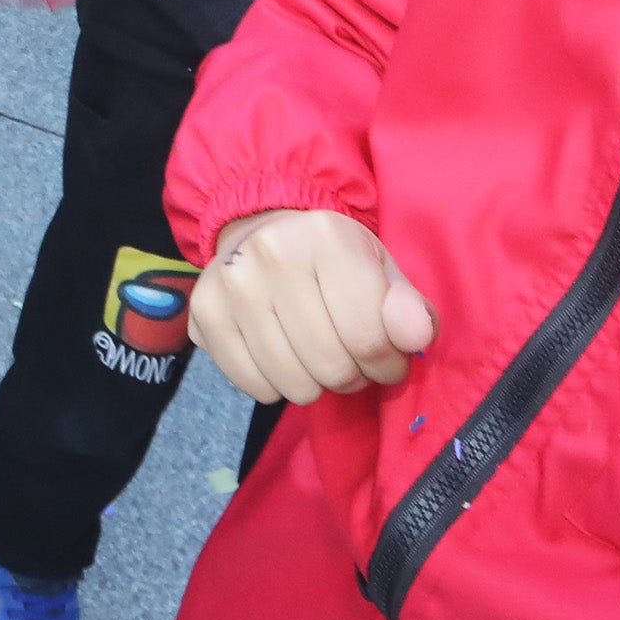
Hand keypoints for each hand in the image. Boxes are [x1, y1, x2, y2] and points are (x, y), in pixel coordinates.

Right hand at [188, 208, 436, 404]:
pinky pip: (255, 387)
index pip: (370, 337)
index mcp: (326, 236)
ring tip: (316, 356)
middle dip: (352, 376)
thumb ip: (407, 307)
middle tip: (350, 358)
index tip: (386, 357)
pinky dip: (276, 385)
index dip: (388, 363)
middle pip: (332, 366)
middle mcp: (271, 253)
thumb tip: (416, 337)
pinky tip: (281, 354)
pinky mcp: (204, 314)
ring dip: (316, 384)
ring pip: (294, 384)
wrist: (262, 233)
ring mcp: (231, 284)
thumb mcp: (380, 271)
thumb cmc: (333, 261)